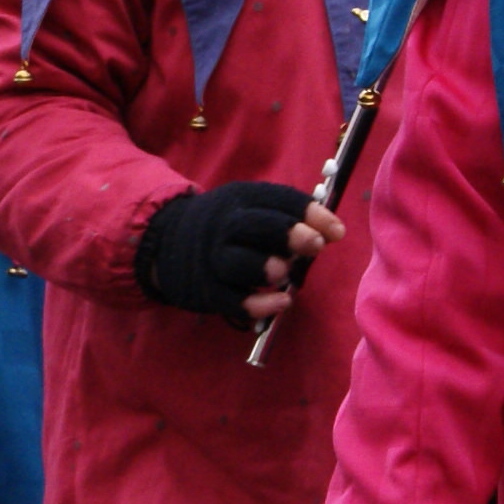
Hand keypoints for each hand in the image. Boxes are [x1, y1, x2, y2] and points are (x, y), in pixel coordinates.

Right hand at [137, 183, 337, 324]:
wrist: (167, 243)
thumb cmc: (228, 229)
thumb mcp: (250, 210)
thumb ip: (288, 218)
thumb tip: (334, 232)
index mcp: (240, 199)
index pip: (277, 199)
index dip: (309, 214)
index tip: (336, 232)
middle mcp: (223, 225)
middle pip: (253, 226)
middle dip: (288, 235)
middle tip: (316, 246)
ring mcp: (211, 258)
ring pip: (236, 263)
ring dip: (265, 268)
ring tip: (283, 275)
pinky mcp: (206, 289)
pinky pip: (231, 300)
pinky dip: (258, 304)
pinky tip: (281, 302)